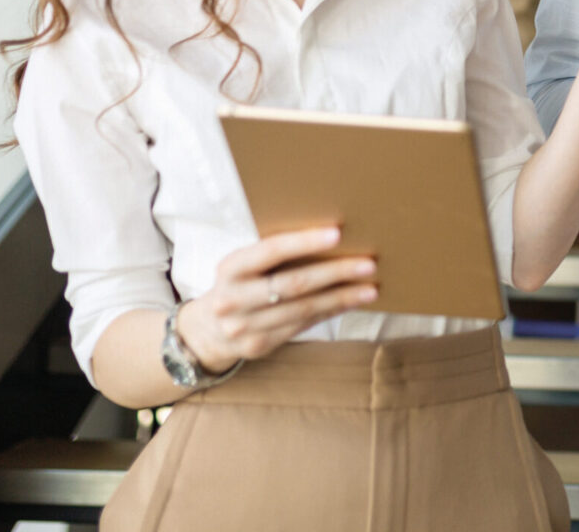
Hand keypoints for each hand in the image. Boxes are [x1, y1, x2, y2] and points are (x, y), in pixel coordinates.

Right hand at [174, 226, 376, 374]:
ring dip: (341, 297)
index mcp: (230, 268)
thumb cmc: (239, 284)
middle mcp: (233, 299)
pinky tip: (351, 302)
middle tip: (368, 264)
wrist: (207, 330)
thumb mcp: (244, 265)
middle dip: (334, 273)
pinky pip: (303, 325)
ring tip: (370, 287)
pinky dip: (331, 311)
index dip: (304, 242)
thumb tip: (331, 237)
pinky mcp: (260, 345)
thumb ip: (273, 255)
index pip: (270, 251)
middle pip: (292, 285)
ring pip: (303, 310)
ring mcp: (245, 327)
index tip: (337, 233)